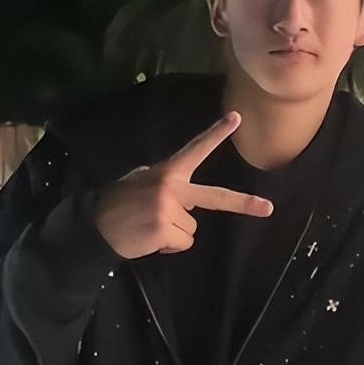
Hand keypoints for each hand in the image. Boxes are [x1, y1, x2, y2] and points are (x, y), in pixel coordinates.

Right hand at [93, 112, 273, 258]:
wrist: (95, 225)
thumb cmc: (120, 202)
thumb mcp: (141, 181)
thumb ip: (168, 184)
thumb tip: (191, 201)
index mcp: (168, 171)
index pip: (195, 148)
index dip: (216, 133)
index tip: (237, 118)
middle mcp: (172, 187)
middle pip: (215, 197)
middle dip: (243, 203)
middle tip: (268, 207)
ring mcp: (169, 208)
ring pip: (191, 228)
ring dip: (175, 232)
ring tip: (150, 226)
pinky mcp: (165, 229)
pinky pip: (182, 243)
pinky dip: (169, 245)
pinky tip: (149, 237)